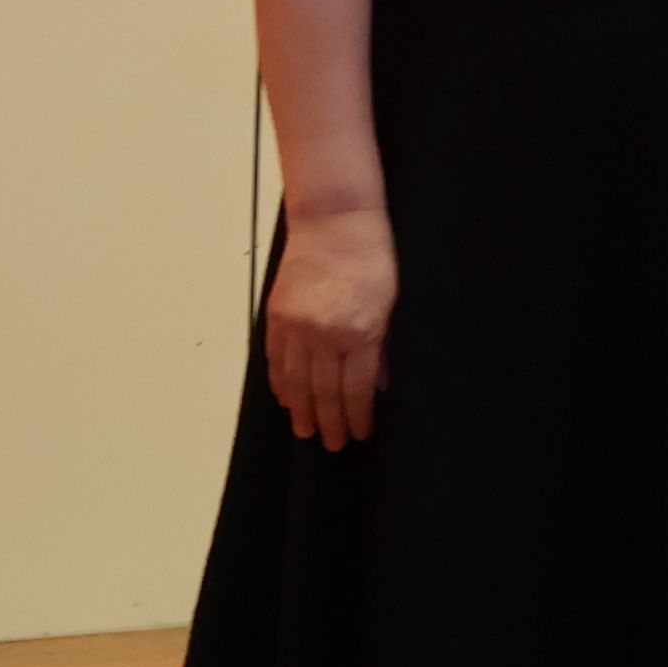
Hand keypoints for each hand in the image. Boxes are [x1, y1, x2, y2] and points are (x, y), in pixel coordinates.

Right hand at [264, 203, 395, 451]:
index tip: (359, 433)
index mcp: (359, 332)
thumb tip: (379, 385)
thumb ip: (382, 347)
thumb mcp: (391, 303)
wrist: (336, 222)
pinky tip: (286, 399)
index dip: (357, 415)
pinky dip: (281, 382)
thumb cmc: (374, 258)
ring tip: (306, 431)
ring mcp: (296, 326)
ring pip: (296, 380)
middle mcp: (324, 334)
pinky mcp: (277, 316)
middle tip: (332, 444)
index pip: (355, 388)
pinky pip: (276, 360)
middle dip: (329, 421)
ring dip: (301, 409)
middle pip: (323, 390)